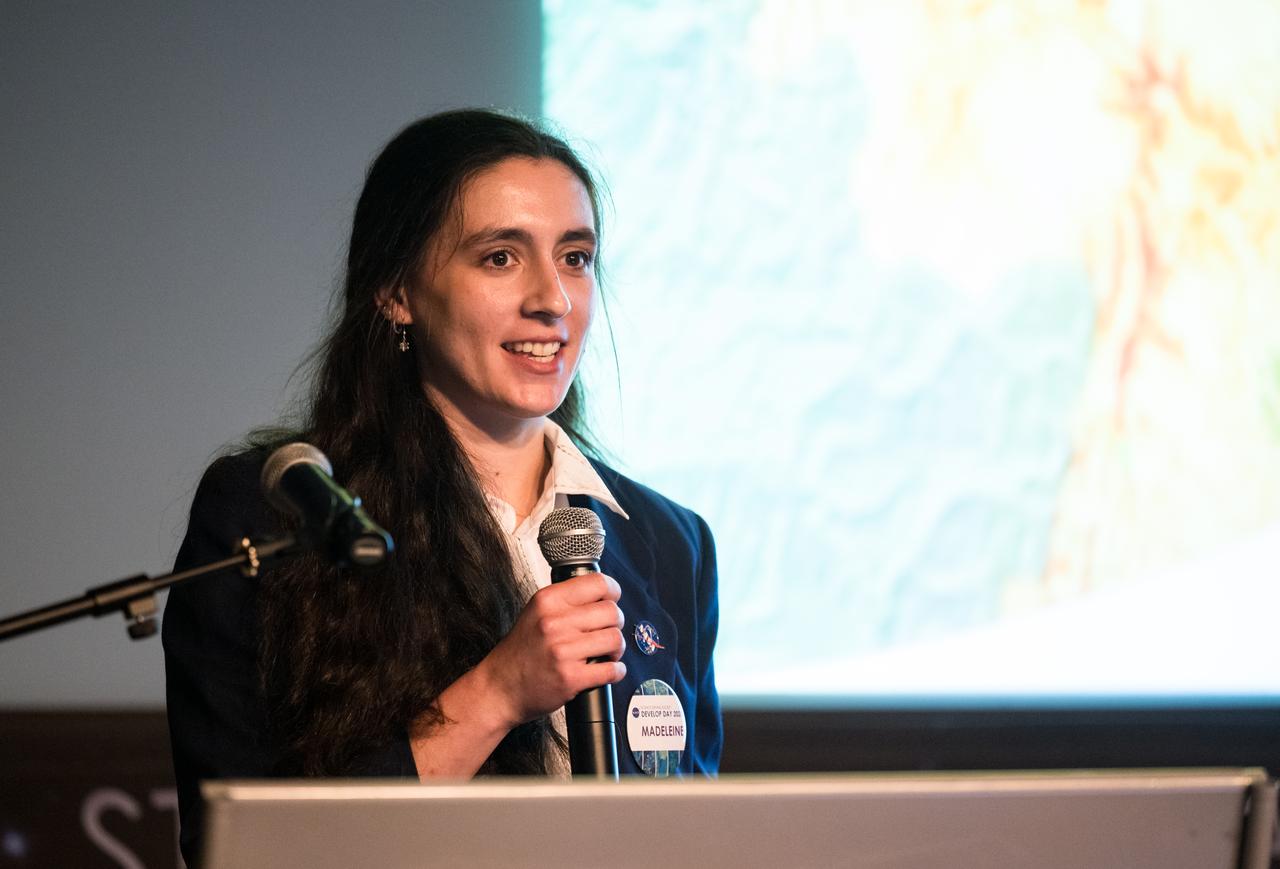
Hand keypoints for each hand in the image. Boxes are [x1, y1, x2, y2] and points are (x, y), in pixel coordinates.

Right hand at [478, 572, 626, 728]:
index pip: (597, 582)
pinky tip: (607, 669)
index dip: (612, 591)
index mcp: (548, 601)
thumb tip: (603, 595)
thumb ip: (565, 601)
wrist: (500, 688)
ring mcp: (563, 650)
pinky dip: (616, 671)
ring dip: (617, 648)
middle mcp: (555, 622)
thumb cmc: (520, 652)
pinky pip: (611, 669)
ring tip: (607, 653)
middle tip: (607, 631)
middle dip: (616, 623)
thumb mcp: (535, 613)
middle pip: (612, 611)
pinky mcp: (571, 677)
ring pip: (615, 639)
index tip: (612, 600)